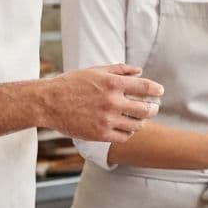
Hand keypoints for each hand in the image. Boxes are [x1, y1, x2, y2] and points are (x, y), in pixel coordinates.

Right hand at [42, 65, 162, 142]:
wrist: (48, 102)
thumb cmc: (71, 84)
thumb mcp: (94, 71)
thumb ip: (119, 70)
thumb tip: (139, 71)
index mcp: (111, 83)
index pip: (144, 87)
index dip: (156, 90)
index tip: (159, 92)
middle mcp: (111, 102)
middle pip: (145, 109)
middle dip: (153, 108)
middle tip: (152, 107)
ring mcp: (106, 120)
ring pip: (136, 125)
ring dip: (140, 121)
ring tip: (137, 118)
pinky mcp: (99, 135)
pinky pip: (123, 137)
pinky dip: (128, 132)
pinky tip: (125, 127)